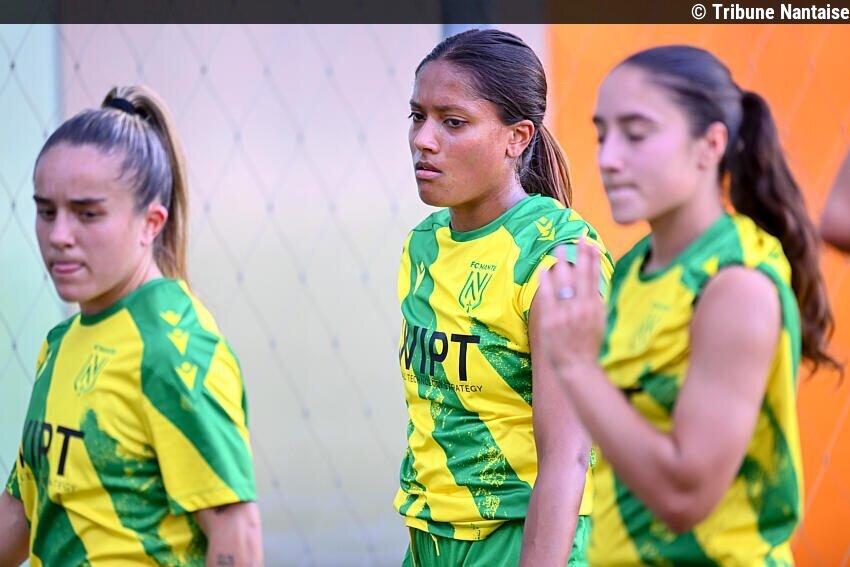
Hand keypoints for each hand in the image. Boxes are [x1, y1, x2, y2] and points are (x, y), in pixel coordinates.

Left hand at [536, 239, 605, 379]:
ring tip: (558, 248)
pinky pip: (546, 294)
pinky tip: (543, 268)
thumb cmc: (588, 344)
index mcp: (595, 306)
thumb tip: (594, 281)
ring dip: (561, 262)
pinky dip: (545, 280)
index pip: (594, 276)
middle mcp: (582, 306)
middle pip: (580, 274)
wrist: (577, 366)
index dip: (592, 258)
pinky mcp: (551, 319)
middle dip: (579, 254)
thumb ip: (595, 301)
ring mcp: (566, 312)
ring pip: (563, 281)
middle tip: (576, 238)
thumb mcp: (599, 321)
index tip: (591, 243)